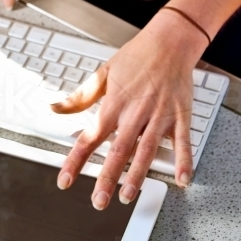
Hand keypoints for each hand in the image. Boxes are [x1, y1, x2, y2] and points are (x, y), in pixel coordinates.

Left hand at [51, 8, 206, 205]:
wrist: (169, 40)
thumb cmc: (137, 56)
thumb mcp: (104, 73)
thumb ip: (80, 96)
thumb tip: (56, 108)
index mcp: (115, 103)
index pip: (90, 136)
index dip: (76, 160)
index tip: (66, 180)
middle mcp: (136, 112)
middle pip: (118, 150)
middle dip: (107, 177)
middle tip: (99, 200)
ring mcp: (159, 115)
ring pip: (147, 150)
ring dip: (138, 175)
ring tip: (128, 195)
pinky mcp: (180, 115)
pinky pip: (183, 142)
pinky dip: (184, 161)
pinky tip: (182, 181)